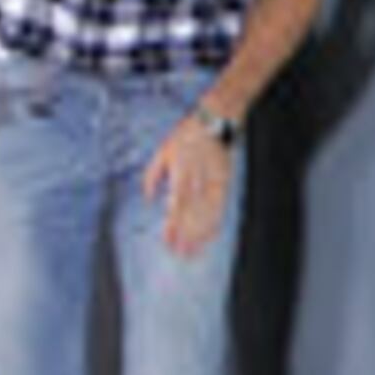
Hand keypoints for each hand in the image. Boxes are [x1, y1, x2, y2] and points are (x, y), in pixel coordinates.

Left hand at [140, 118, 238, 260]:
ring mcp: (213, 181)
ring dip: (200, 233)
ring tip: (194, 251)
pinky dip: (216, 221)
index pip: (175, 205)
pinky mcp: (225, 180)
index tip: (168, 242)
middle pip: (191, 213)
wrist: (216, 119)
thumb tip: (149, 199)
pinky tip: (211, 235)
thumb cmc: (185, 135)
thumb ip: (152, 175)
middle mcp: (197, 180)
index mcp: (180, 173)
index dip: (172, 225)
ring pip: (206, 213)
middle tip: (181, 255)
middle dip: (186, 236)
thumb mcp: (162, 151)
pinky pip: (221, 205)